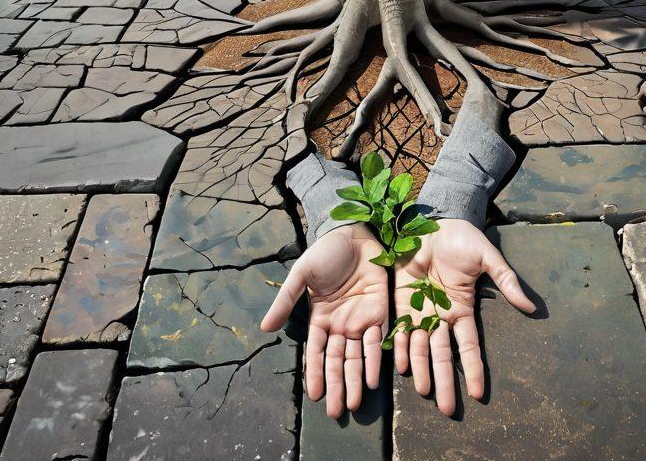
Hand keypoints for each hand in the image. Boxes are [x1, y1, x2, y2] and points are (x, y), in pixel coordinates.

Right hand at [261, 224, 388, 417]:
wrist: (355, 232)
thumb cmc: (326, 252)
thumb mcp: (302, 275)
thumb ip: (286, 301)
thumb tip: (265, 329)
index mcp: (320, 317)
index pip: (316, 352)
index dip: (314, 373)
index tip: (312, 396)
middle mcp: (340, 324)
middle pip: (336, 361)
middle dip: (335, 385)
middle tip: (335, 412)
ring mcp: (360, 320)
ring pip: (356, 357)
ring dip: (354, 380)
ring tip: (353, 403)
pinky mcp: (380, 311)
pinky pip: (378, 340)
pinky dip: (375, 359)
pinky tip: (372, 378)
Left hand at [393, 218, 534, 415]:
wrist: (431, 220)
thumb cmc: (462, 238)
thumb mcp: (487, 258)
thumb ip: (506, 281)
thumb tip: (531, 307)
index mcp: (462, 308)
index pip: (470, 346)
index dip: (473, 368)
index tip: (479, 394)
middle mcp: (441, 314)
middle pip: (443, 354)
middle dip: (445, 381)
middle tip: (446, 409)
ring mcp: (421, 308)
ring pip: (421, 347)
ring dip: (421, 369)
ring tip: (423, 392)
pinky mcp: (402, 299)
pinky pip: (401, 328)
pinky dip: (401, 347)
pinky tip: (401, 365)